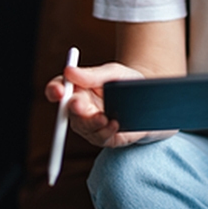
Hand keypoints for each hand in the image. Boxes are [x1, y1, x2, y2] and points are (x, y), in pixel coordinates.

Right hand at [44, 61, 173, 148]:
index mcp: (77, 88)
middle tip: (79, 105)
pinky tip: (114, 124)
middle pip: (68, 111)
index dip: (54, 90)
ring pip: (83, 127)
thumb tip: (68, 70)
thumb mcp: (113, 73)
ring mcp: (91, 125)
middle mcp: (80, 109)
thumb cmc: (129, 83)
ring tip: (103, 117)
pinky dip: (106, 131)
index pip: (57, 89)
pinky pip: (100, 137)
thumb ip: (91, 74)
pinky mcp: (105, 138)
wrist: (153, 101)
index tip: (58, 90)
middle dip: (74, 109)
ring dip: (91, 122)